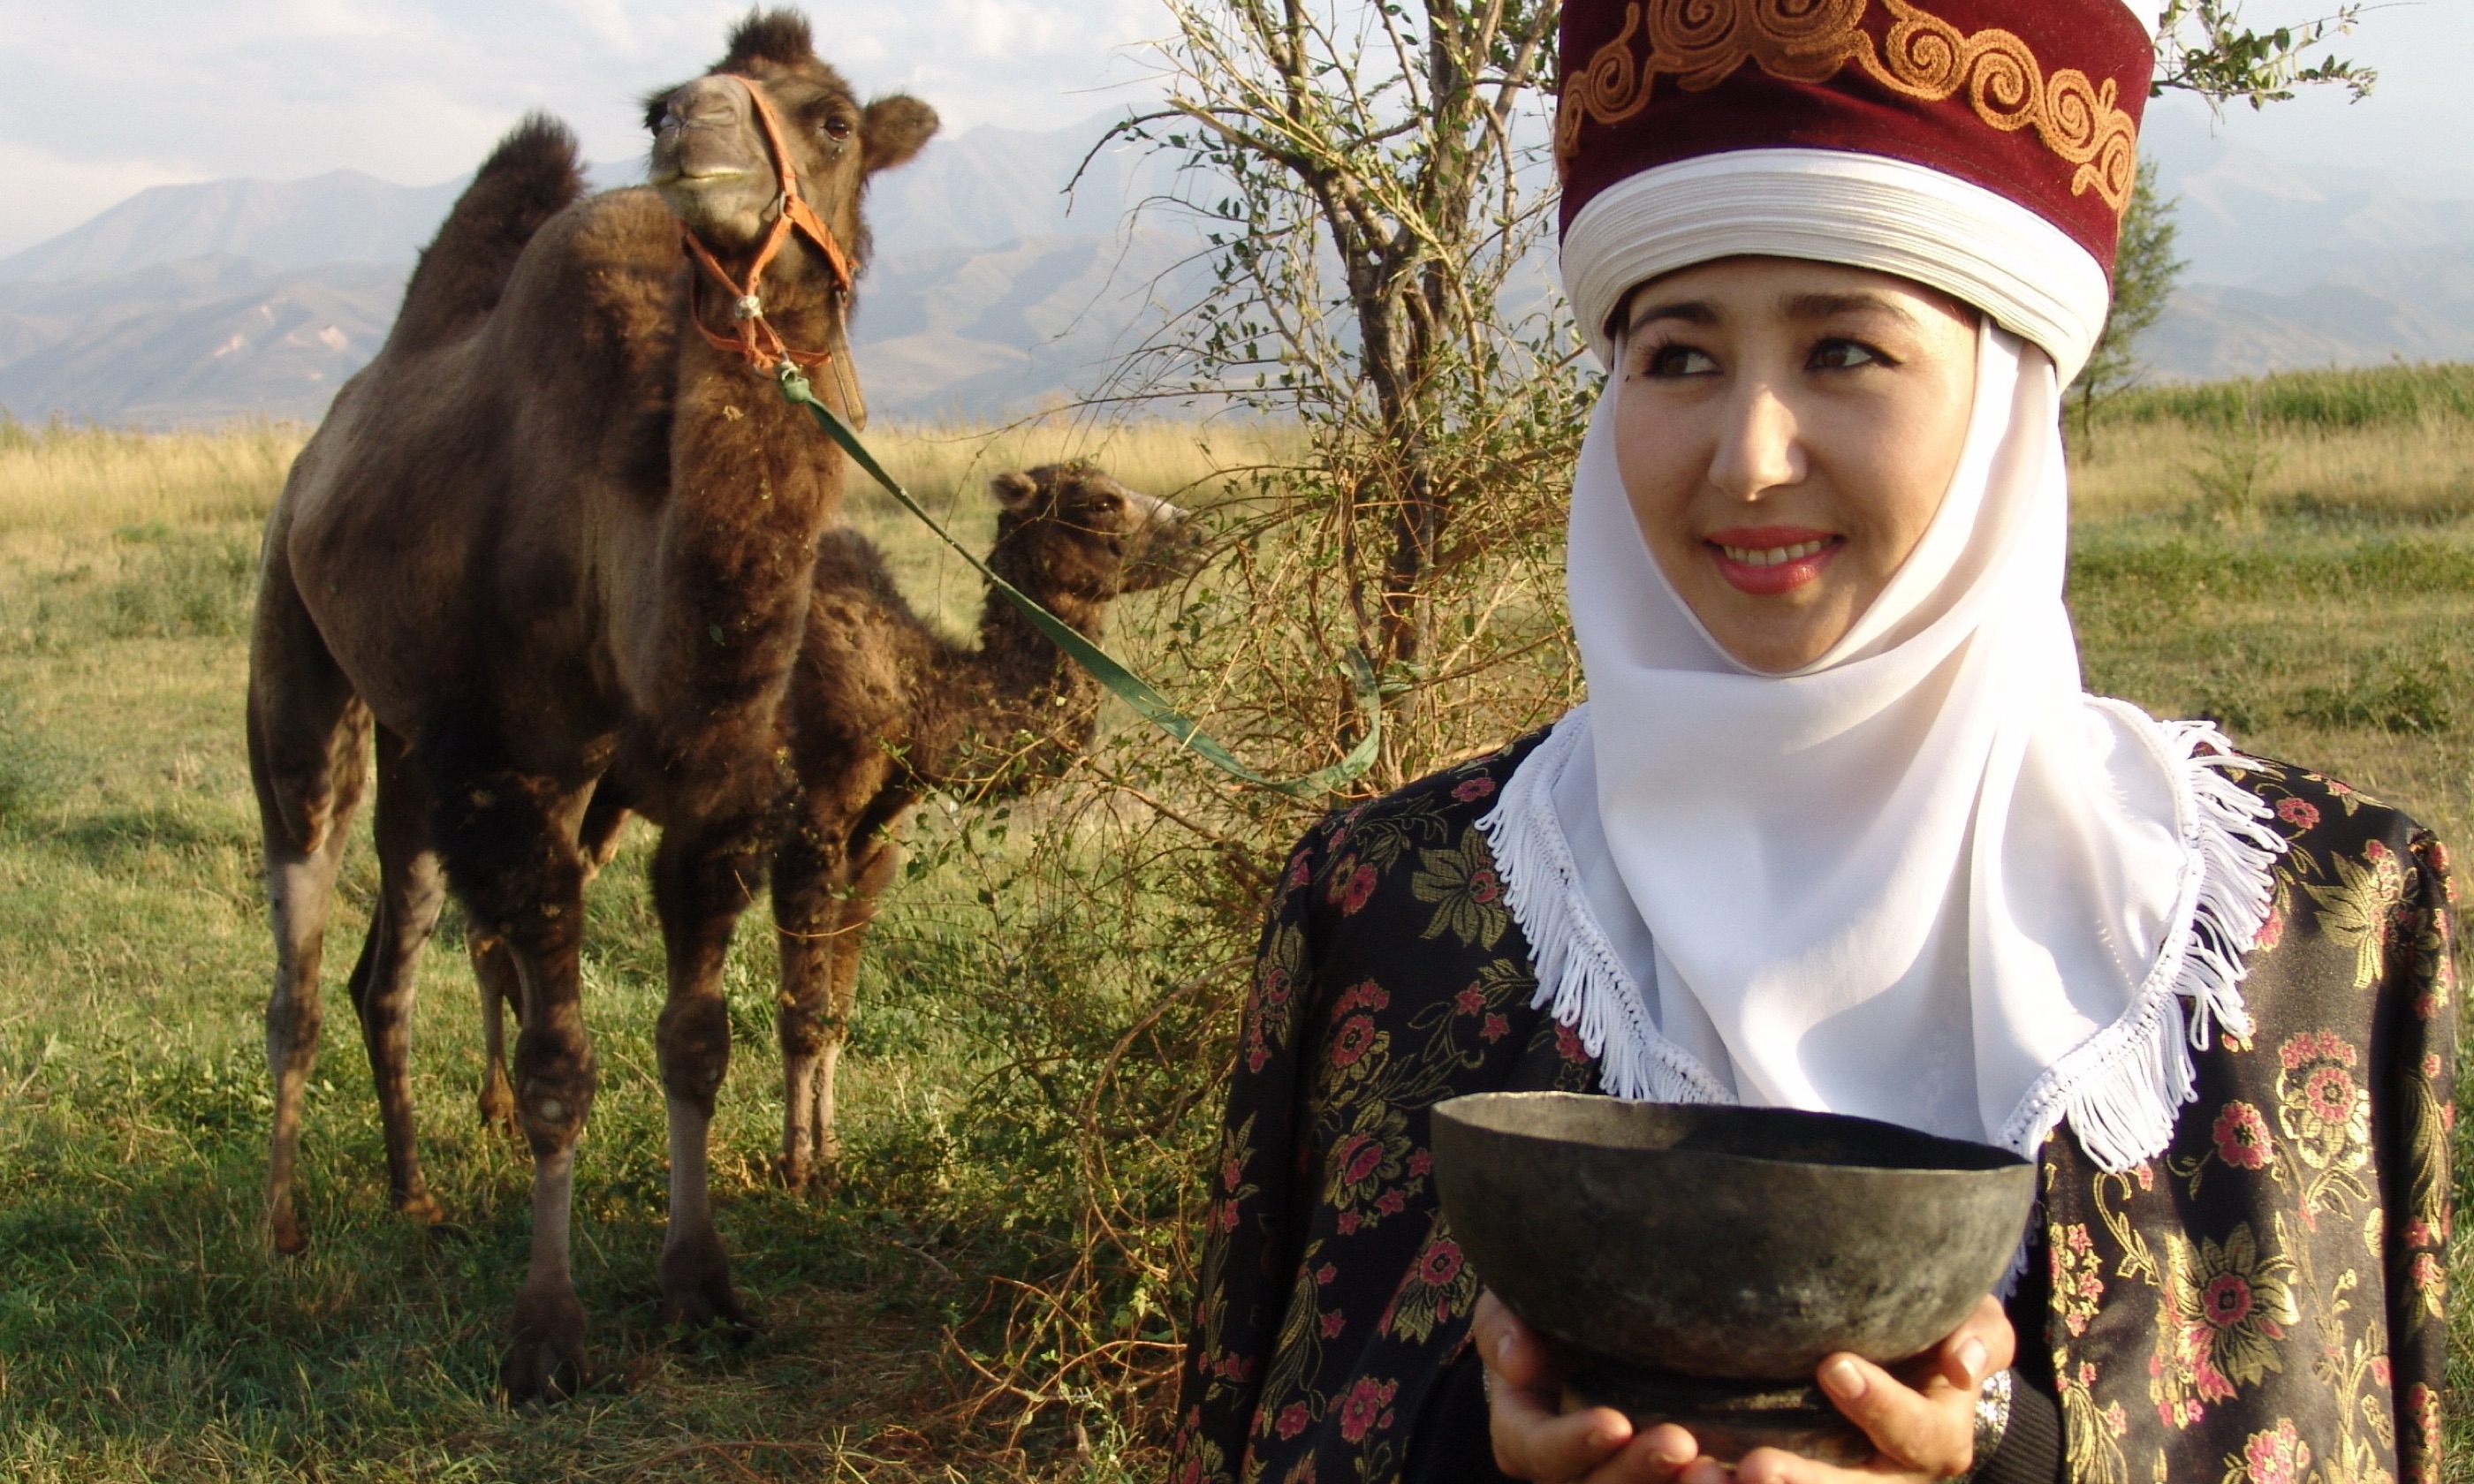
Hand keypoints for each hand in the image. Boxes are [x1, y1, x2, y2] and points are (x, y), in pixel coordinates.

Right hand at [1474, 1289, 1701, 1482]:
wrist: (1597, 1319)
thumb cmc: (1545, 1308)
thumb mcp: (1512, 1304)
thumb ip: (1503, 1325)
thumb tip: (1519, 1367)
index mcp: (1524, 1433)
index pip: (1537, 1449)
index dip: (1572, 1443)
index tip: (1614, 1423)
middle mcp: (1569, 1468)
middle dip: (1636, 1471)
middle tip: (1678, 1442)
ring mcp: (1616, 1475)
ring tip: (1712, 1462)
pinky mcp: (1663, 1475)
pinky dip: (1711, 1482)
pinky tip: (1745, 1468)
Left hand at [1734, 1295, 2015, 1483]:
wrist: (1918, 1365)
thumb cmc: (1943, 1334)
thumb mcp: (1974, 1327)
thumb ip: (1976, 1339)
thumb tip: (1962, 1365)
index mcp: (1936, 1439)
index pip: (1915, 1433)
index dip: (1879, 1406)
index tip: (1833, 1367)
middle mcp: (1891, 1476)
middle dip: (1806, 1483)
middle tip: (1758, 1467)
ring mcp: (1845, 1481)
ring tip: (1709, 1477)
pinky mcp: (1801, 1476)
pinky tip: (1690, 1472)